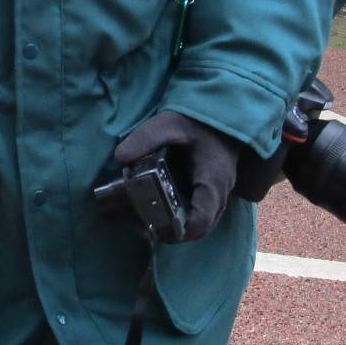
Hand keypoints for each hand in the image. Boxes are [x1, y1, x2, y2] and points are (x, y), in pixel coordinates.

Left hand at [113, 112, 241, 242]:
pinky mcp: (215, 187)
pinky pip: (204, 210)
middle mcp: (221, 191)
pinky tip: (163, 206)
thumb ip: (146, 138)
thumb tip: (121, 157)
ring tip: (150, 220)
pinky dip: (186, 215)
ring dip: (180, 226)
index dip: (179, 233)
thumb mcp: (169, 123)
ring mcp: (222, 190)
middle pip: (202, 227)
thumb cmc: (198, 119)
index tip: (154, 230)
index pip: (201, 221)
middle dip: (175, 233)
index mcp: (212, 180)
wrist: (224, 111)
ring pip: (204, 221)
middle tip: (146, 228)